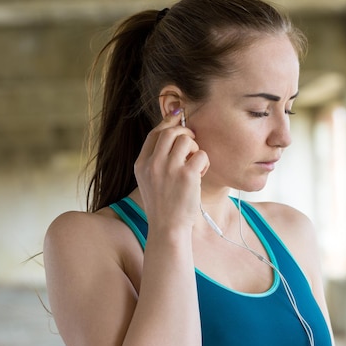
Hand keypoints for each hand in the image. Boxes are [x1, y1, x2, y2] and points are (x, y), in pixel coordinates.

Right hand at [134, 108, 209, 229]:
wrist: (167, 228)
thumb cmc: (163, 205)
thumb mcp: (149, 181)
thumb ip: (156, 160)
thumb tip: (172, 134)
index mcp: (141, 164)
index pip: (154, 134)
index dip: (168, 122)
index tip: (178, 116)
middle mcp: (153, 164)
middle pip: (170, 132)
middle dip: (185, 132)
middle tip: (192, 143)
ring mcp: (169, 169)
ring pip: (186, 140)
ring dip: (195, 148)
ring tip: (195, 164)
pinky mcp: (187, 176)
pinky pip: (201, 154)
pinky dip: (204, 162)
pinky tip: (200, 174)